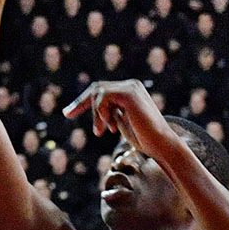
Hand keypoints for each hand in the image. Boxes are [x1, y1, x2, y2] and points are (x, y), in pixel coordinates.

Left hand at [66, 80, 187, 165]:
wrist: (160, 145)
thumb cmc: (144, 138)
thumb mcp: (121, 122)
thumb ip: (110, 113)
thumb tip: (95, 109)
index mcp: (130, 90)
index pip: (101, 90)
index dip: (83, 101)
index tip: (69, 113)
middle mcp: (131, 84)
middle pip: (96, 88)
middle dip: (81, 103)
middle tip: (68, 114)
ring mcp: (131, 87)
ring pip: (98, 93)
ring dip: (96, 115)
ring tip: (102, 131)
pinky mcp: (129, 93)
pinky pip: (103, 98)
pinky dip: (101, 113)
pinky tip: (110, 127)